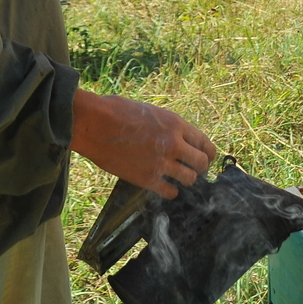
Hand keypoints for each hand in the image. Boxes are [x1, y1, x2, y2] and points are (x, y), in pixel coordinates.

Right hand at [70, 89, 216, 198]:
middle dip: (200, 168)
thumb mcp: (151, 111)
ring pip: (190, 179)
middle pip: (201, 163)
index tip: (206, 158)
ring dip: (187, 180)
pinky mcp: (146, 178)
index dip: (208, 153)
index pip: (204, 143)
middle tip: (195, 170)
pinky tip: (166, 188)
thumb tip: (176, 136)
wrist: (94, 123)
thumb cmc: (117, 111)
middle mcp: (173, 144)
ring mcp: (161, 163)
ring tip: (180, 179)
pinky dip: (171, 192)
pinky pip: (170, 192)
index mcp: (176, 124)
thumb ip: (167, 126)